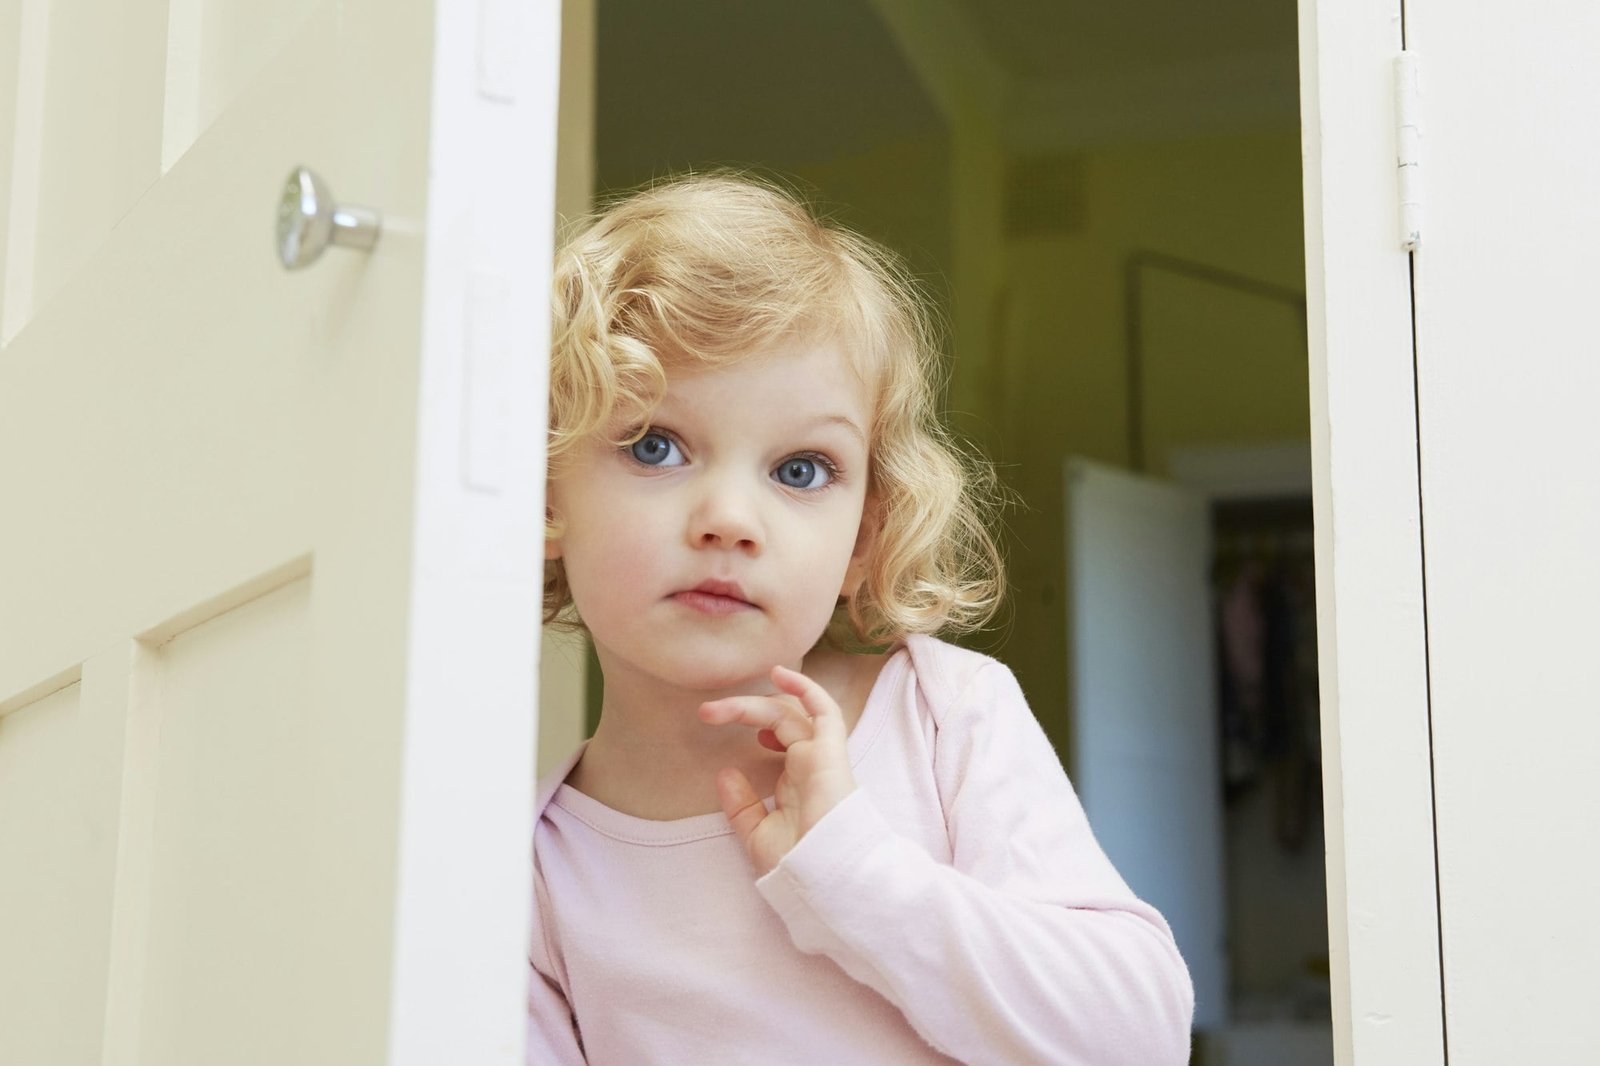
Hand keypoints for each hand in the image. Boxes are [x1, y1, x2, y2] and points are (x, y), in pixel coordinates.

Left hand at [698, 664, 856, 875]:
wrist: (822, 880)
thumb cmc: (795, 866)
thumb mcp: (757, 835)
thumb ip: (742, 806)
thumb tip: (725, 773)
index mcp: (797, 782)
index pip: (780, 738)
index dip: (755, 725)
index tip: (721, 726)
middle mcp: (809, 764)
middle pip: (779, 720)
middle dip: (742, 711)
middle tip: (706, 713)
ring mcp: (820, 756)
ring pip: (790, 713)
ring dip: (754, 704)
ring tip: (719, 708)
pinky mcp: (830, 753)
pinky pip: (825, 711)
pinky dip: (805, 689)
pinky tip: (780, 675)